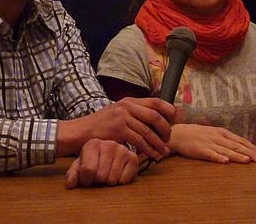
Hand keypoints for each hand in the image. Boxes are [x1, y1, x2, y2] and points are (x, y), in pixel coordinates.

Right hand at [57, 97, 175, 160]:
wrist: (80, 131)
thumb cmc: (100, 125)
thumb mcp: (118, 113)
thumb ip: (134, 113)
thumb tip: (154, 119)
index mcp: (130, 101)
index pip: (156, 101)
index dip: (168, 110)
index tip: (175, 120)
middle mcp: (127, 106)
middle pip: (155, 116)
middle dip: (165, 129)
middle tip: (168, 139)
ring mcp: (122, 118)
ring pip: (148, 131)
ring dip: (158, 143)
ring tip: (164, 151)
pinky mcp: (118, 130)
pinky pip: (138, 141)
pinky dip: (148, 150)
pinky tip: (152, 155)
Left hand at [64, 139, 139, 188]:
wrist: (109, 158)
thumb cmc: (92, 163)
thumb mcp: (79, 168)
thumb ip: (73, 175)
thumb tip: (70, 184)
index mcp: (93, 144)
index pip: (88, 170)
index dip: (86, 180)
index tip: (87, 177)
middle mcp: (109, 144)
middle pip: (101, 176)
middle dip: (98, 181)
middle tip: (99, 176)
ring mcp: (122, 149)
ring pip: (112, 179)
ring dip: (108, 182)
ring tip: (107, 174)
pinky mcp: (133, 158)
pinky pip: (124, 180)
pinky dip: (120, 182)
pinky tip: (117, 174)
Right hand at [167, 123, 255, 162]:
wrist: (180, 134)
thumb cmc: (199, 135)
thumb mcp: (215, 134)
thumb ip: (227, 140)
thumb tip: (242, 147)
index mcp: (223, 133)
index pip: (240, 140)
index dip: (252, 147)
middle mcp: (218, 137)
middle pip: (236, 146)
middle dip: (249, 153)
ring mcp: (210, 143)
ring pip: (226, 150)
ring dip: (237, 156)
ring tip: (247, 161)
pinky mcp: (201, 150)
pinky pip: (211, 154)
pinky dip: (218, 157)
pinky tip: (225, 161)